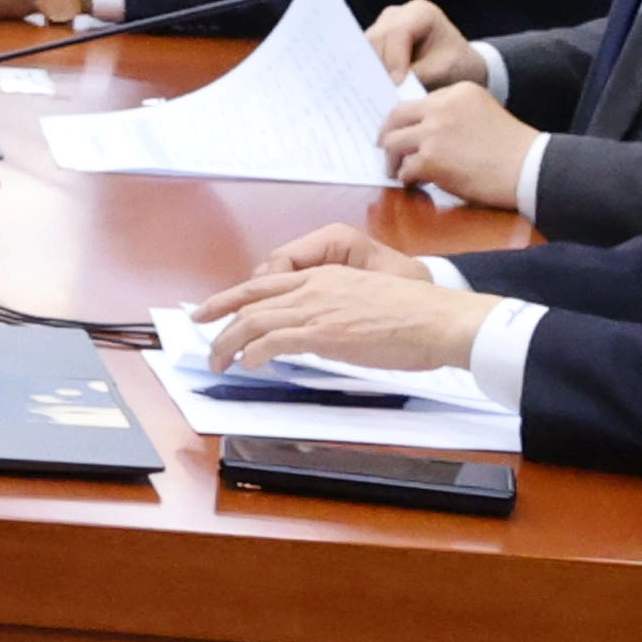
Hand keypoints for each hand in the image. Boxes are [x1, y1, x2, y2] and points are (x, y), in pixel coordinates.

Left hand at [196, 233, 489, 376]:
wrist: (440, 320)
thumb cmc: (415, 316)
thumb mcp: (366, 300)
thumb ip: (335, 310)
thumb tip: (317, 331)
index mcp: (326, 276)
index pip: (266, 282)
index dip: (232, 297)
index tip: (212, 310)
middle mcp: (315, 287)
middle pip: (250, 299)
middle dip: (218, 318)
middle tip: (200, 336)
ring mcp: (318, 308)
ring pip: (254, 321)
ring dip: (229, 344)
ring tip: (219, 362)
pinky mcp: (324, 332)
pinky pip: (274, 341)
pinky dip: (254, 354)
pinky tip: (248, 365)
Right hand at [367, 0, 486, 88]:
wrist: (458, 66)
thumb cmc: (456, 64)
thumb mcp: (442, 70)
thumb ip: (417, 74)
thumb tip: (390, 85)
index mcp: (421, 12)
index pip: (397, 32)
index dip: (394, 58)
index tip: (396, 84)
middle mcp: (397, 14)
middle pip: (376, 39)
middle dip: (378, 66)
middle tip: (381, 93)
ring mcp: (383, 26)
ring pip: (365, 48)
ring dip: (370, 70)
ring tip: (379, 93)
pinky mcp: (375, 40)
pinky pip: (364, 55)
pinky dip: (369, 71)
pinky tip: (375, 88)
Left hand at [376, 75, 538, 206]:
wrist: (531, 168)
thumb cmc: (512, 149)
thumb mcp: (483, 114)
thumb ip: (452, 115)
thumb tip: (419, 132)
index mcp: (458, 92)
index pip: (417, 103)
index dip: (406, 122)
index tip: (402, 134)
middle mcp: (442, 107)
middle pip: (396, 118)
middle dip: (387, 136)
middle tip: (389, 153)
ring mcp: (434, 132)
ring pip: (392, 143)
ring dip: (394, 160)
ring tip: (401, 172)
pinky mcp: (430, 159)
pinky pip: (405, 170)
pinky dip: (408, 179)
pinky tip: (418, 184)